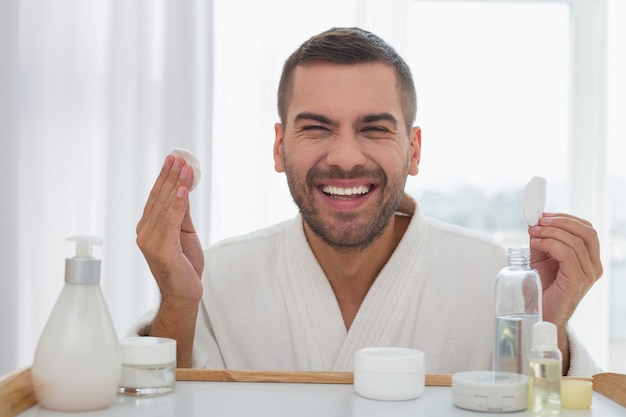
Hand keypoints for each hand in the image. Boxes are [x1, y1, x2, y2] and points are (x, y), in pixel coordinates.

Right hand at [136, 155, 203, 310]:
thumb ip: (181, 213)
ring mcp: (150, 242)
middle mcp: (145, 233)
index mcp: (148, 229)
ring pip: (165, 207)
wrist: (184, 295)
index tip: (174, 160)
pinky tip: (183, 190)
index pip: (156, 198)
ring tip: (184, 167)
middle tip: (179, 158)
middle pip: (159, 199)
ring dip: (176, 185)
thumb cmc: (184, 265)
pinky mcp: (161, 250)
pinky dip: (176, 204)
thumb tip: (183, 189)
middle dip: (170, 177)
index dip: (165, 178)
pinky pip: (170, 222)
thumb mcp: (184, 233)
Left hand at [528, 213, 601, 327]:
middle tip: (539, 221)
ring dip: (551, 232)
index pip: (587, 230)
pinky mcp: (577, 281)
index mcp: (589, 259)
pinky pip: (568, 255)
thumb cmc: (542, 289)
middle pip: (587, 232)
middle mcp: (593, 266)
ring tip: (532, 233)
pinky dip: (550, 244)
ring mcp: (588, 275)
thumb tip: (535, 223)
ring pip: (575, 242)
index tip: (544, 215)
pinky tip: (536, 243)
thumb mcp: (540, 259)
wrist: (540, 315)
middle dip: (561, 221)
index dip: (566, 218)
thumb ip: (541, 241)